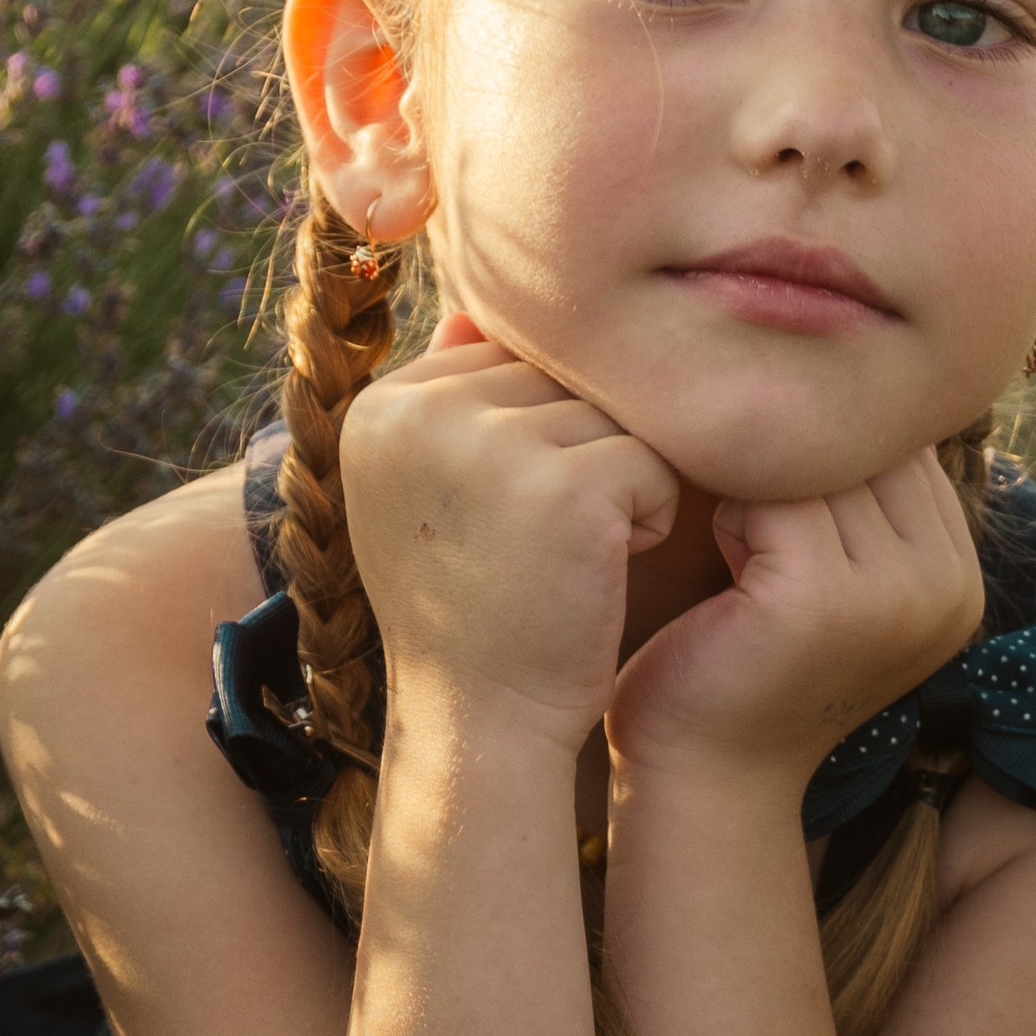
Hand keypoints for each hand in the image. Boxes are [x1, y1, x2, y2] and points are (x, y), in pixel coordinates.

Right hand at [340, 314, 678, 749]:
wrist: (482, 727)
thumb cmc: (473, 614)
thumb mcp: (432, 498)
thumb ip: (455, 401)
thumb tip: (478, 308)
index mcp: (382, 408)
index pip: (505, 360)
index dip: (537, 437)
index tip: (507, 524)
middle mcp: (421, 413)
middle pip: (563, 379)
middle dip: (582, 454)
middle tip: (548, 547)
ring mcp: (490, 446)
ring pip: (614, 417)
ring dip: (622, 484)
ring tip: (572, 558)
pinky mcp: (564, 487)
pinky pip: (654, 461)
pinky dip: (653, 516)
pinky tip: (604, 571)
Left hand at [607, 448, 984, 795]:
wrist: (704, 775)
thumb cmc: (749, 664)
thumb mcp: (834, 577)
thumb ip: (863, 499)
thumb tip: (854, 375)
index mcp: (961, 580)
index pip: (903, 447)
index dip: (827, 448)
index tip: (774, 488)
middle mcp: (949, 588)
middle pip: (867, 447)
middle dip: (793, 458)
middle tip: (741, 512)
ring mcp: (895, 595)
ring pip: (817, 464)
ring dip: (755, 483)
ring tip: (732, 543)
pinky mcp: (825, 600)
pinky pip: (771, 495)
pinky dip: (726, 512)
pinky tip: (715, 559)